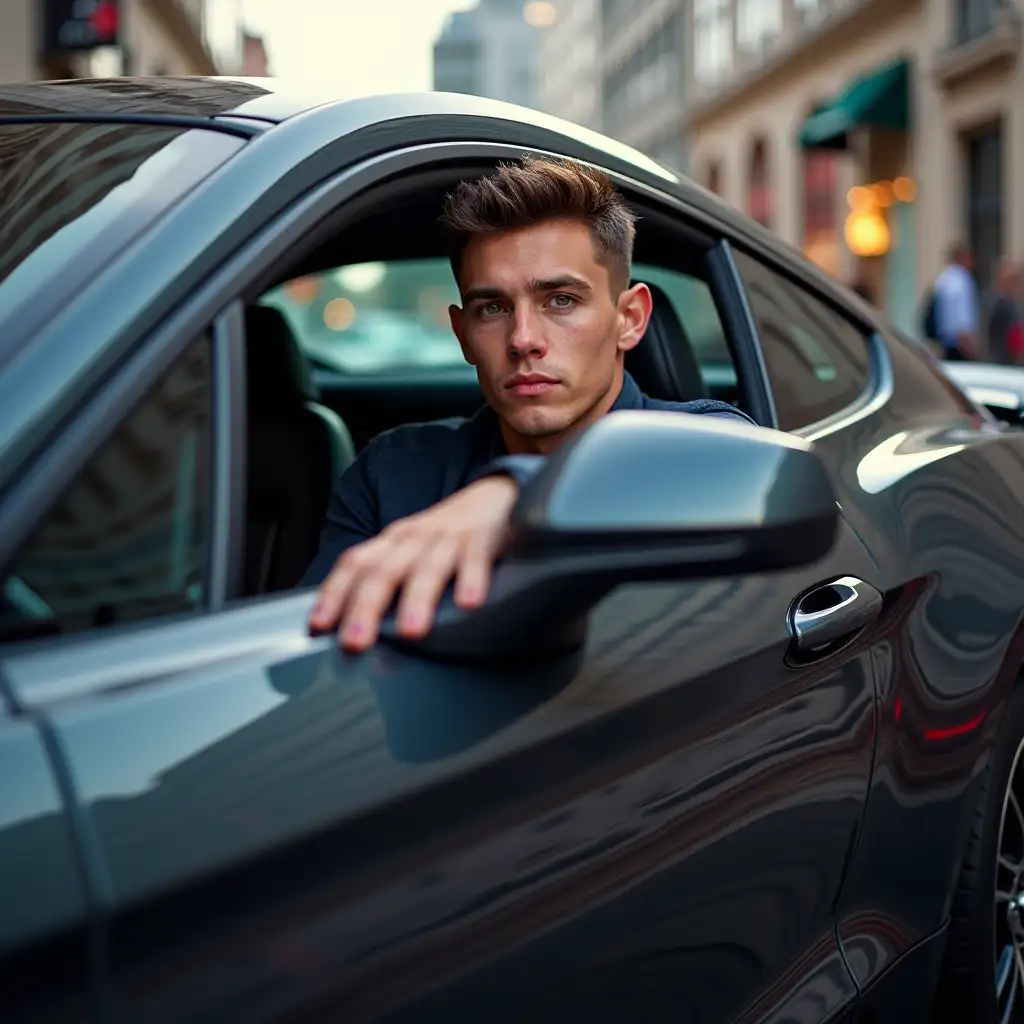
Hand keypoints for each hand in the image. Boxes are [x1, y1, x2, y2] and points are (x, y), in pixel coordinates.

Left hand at [309, 476, 517, 650]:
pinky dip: (472, 578)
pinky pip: (476, 558)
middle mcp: (414, 539)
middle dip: (366, 607)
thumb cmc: (448, 538)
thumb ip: (387, 587)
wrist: (498, 495)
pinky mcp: (484, 537)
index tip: (318, 627)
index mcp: (391, 544)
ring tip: (412, 631)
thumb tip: (353, 632)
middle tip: (355, 643)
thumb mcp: (412, 556)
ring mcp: (448, 538)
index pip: (354, 565)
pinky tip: (469, 603)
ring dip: (417, 598)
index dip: (333, 594)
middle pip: (383, 571)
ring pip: (427, 567)